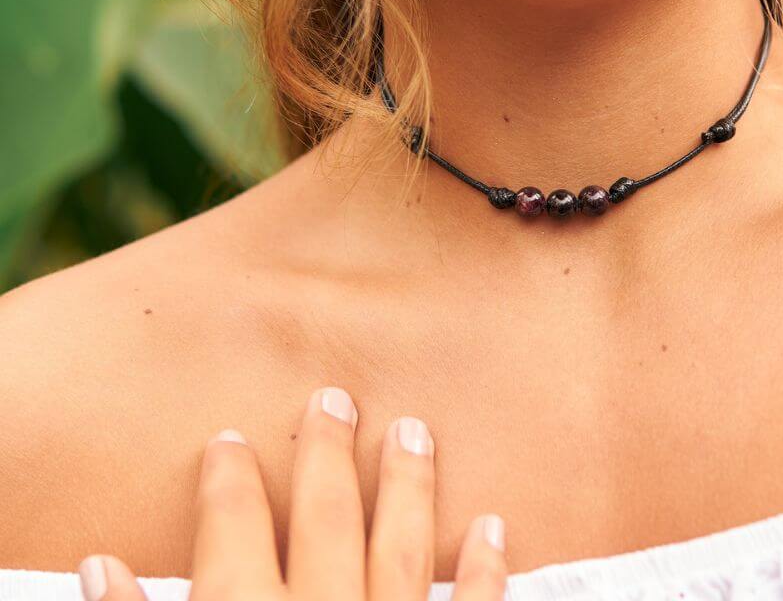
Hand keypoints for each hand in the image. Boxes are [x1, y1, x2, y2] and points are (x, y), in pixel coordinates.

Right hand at [76, 387, 507, 600]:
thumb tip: (103, 571)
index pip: (233, 533)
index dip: (229, 481)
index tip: (230, 441)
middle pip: (326, 519)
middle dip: (327, 454)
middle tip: (335, 398)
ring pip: (404, 546)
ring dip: (409, 486)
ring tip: (413, 429)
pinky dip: (484, 569)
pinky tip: (492, 524)